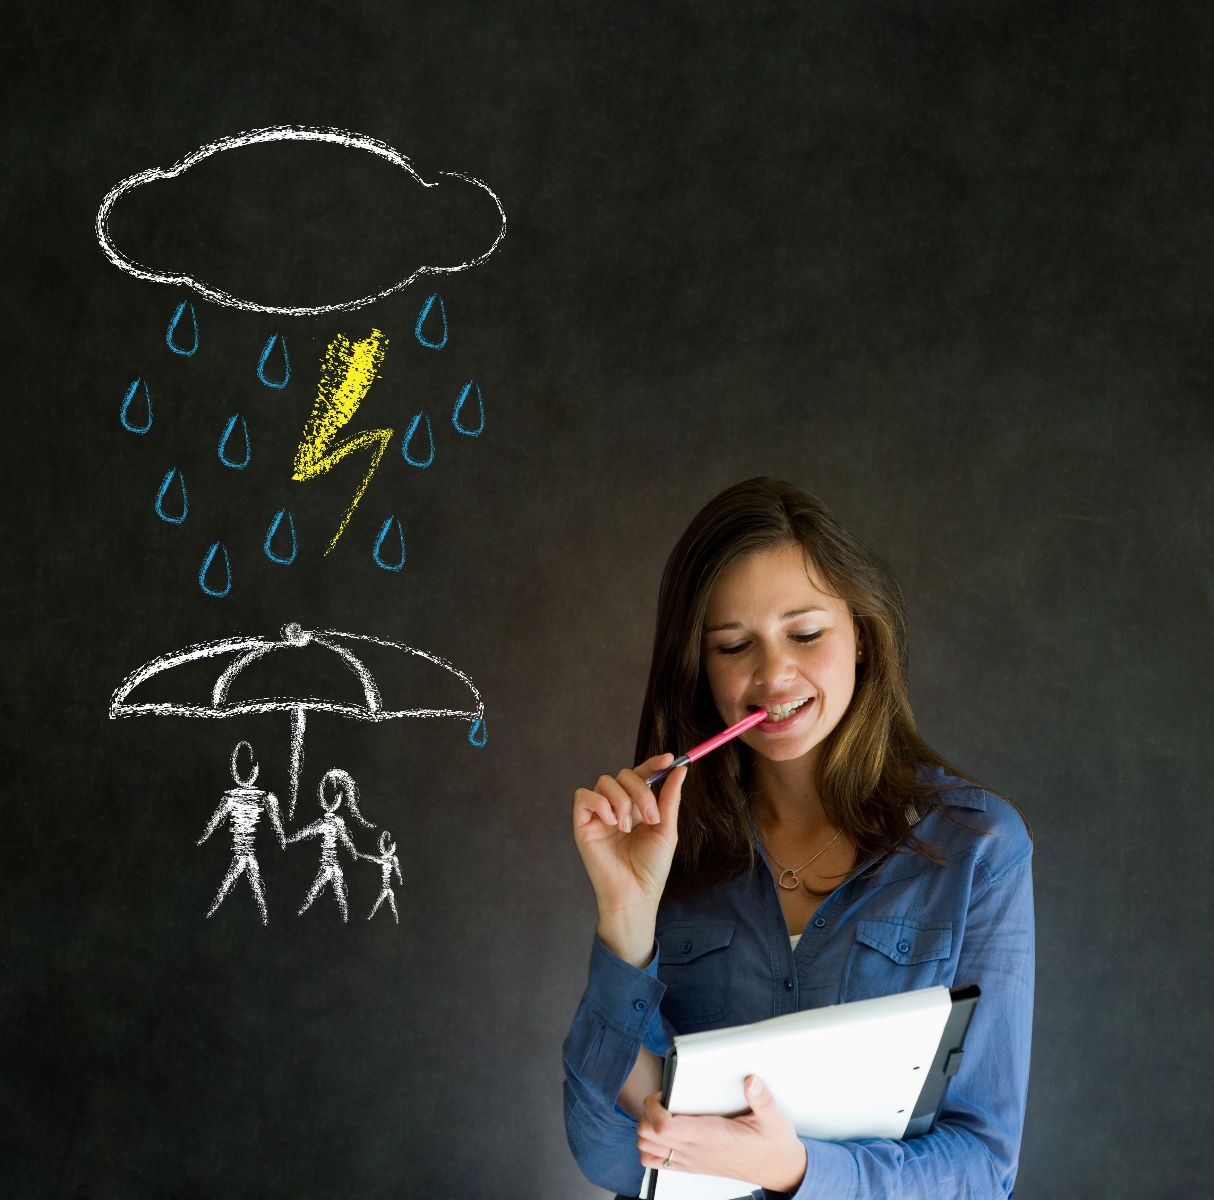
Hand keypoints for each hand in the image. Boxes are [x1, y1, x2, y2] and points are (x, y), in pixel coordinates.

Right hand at [572, 755, 685, 963]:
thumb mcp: (666, 829)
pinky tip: (612, 822)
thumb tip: (680, 769)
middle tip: (650, 818)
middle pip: (624, 775)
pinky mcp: (582, 824)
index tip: (668, 759)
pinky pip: (584, 796)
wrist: (635, 895)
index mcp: (637, 807)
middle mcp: (617, 807)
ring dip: (622, 801)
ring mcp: (599, 815)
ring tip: (628, 828)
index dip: (652, 764)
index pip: (641, 775)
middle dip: (641, 791)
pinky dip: (600, 803)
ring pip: (605, 782)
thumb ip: (669, 798)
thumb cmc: (651, 869)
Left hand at [636, 1076, 806, 1193]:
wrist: (778, 1170)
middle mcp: (695, 1150)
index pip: (662, 1126)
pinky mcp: (692, 1166)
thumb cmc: (772, 1145)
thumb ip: (762, 1098)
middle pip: (647, 1136)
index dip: (654, 1108)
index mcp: (709, 1136)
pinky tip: (666, 1132)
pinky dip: (653, 1147)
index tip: (663, 1093)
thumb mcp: (774, 1119)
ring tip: (660, 1113)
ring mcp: (691, 1160)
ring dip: (647, 1130)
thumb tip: (751, 1081)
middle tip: (661, 1098)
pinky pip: (658, 1162)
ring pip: (647, 1151)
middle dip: (646, 1113)